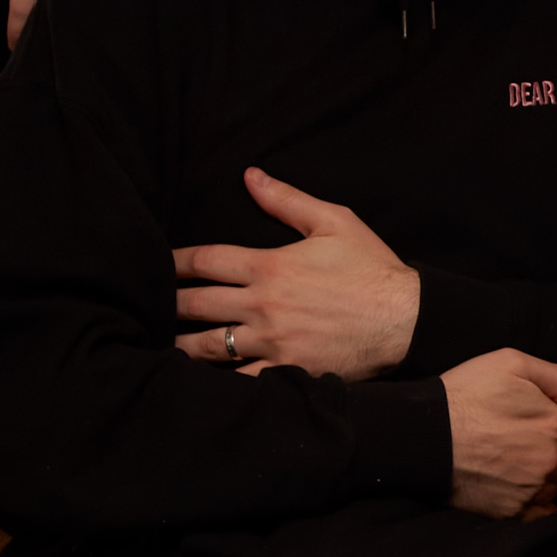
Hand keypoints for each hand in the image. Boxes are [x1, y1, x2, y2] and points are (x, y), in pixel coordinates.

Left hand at [171, 167, 423, 380]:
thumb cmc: (373, 269)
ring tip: (162, 344)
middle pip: (197, 303)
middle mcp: (264, 305)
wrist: (406, 320)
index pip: (206, 260)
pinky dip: (216, 381)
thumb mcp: (335, 222)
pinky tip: (199, 381)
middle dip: (169, 303)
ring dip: (181, 344)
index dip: (175, 261)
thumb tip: (250, 175)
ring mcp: (273, 341)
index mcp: (270, 266)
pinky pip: (240, 381)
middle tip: (150, 305)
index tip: (158, 264)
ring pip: (210, 346)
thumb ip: (287, 200)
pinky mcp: (288, 370)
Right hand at [441, 349, 556, 520]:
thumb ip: (554, 377)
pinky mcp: (510, 510)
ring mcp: (530, 488)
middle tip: (539, 452)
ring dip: (549, 482)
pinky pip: (540, 516)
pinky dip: (538, 508)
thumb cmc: (465, 394)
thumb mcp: (510, 363)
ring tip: (524, 469)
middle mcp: (549, 459)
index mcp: (554, 424)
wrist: (425, 435)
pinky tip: (523, 494)